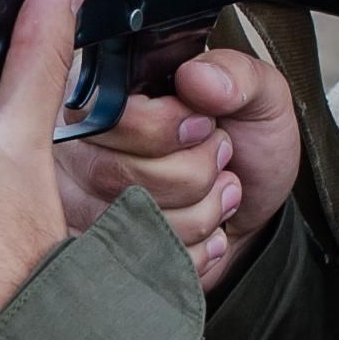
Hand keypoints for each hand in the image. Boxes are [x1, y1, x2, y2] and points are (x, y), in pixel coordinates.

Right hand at [55, 44, 300, 292]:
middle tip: (221, 157)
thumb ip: (236, 75)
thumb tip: (197, 78)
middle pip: (113, 175)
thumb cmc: (246, 143)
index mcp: (107, 95)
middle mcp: (79, 149)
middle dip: (192, 174)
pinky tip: (208, 229)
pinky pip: (141, 264)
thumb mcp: (260, 97)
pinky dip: (192, 251)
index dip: (161, 128)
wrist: (255, 206)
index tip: (206, 126)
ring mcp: (80, 205)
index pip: (104, 115)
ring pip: (129, 223)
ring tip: (220, 191)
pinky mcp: (100, 252)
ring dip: (199, 213)